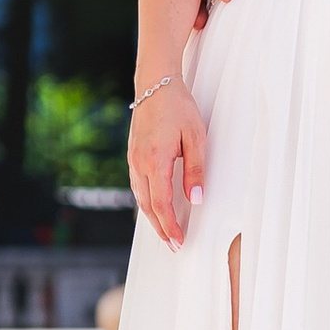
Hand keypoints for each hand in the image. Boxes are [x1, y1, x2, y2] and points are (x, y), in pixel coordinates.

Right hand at [129, 82, 207, 247]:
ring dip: (152, 217)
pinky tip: (154, 206)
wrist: (155, 84)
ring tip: (165, 230)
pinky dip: (146, 201)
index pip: (161, 204)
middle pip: (148, 206)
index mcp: (155, 161)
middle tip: (173, 245)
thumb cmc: (178, 107)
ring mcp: (133, 160)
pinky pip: (137, 186)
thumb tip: (197, 199)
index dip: (170, 226)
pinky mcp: (132, 155)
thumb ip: (195, 170)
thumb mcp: (195, 137)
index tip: (179, 241)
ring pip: (140, 197)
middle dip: (160, 227)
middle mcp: (139, 163)